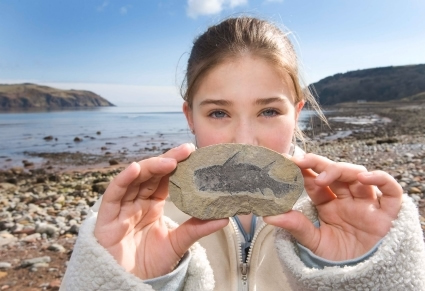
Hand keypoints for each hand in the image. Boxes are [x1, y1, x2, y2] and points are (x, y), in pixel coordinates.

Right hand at [94, 143, 227, 278]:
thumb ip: (197, 228)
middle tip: (186, 150)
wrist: (130, 285)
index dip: (177, 164)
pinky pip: (113, 194)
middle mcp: (136, 202)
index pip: (165, 179)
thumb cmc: (150, 264)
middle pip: (151, 174)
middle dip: (167, 160)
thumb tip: (225, 217)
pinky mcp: (107, 218)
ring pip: (134, 179)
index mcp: (152, 204)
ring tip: (169, 160)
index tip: (193, 152)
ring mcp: (122, 208)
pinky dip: (123, 180)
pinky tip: (136, 168)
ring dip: (150, 166)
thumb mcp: (177, 243)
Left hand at [264, 153, 402, 260]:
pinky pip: (391, 191)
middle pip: (335, 172)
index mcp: (328, 203)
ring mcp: (366, 204)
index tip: (285, 161)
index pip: (315, 180)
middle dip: (317, 163)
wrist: (357, 277)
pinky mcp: (386, 214)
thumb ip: (295, 226)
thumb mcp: (313, 241)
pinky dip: (381, 179)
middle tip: (299, 161)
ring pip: (358, 176)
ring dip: (340, 170)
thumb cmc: (336, 258)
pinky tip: (365, 178)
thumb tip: (269, 215)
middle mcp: (347, 199)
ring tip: (323, 177)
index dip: (302, 170)